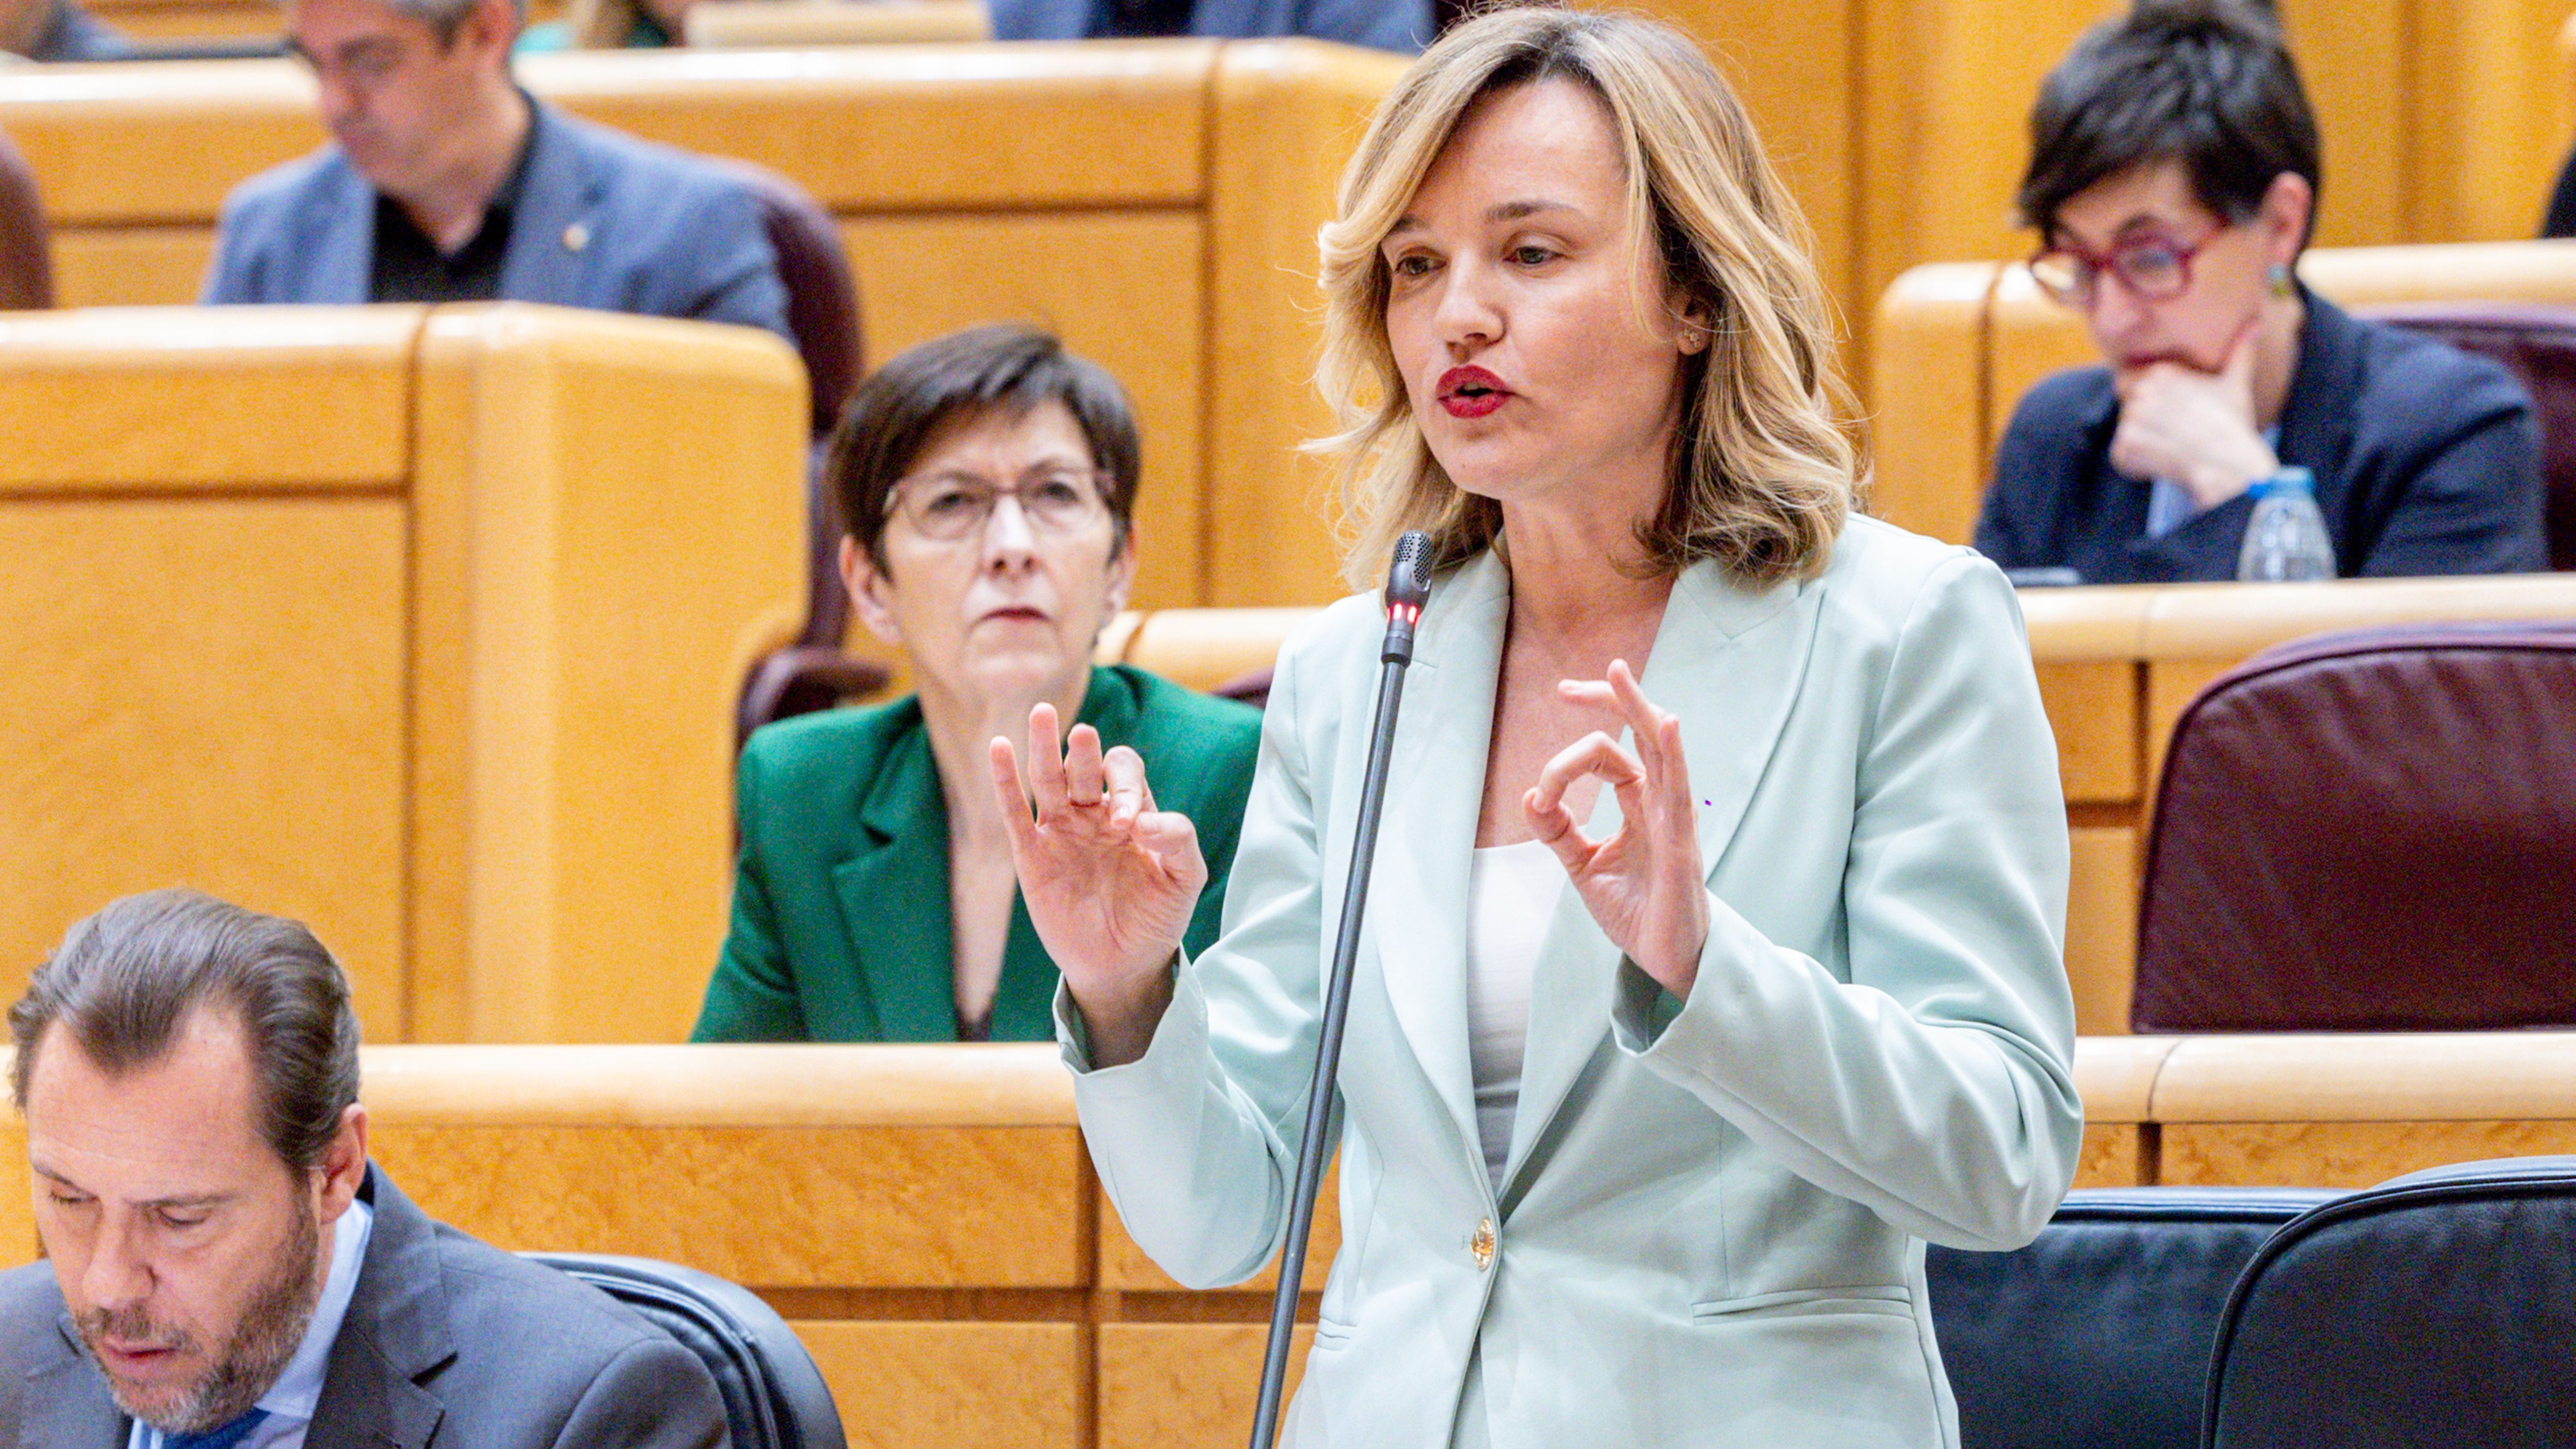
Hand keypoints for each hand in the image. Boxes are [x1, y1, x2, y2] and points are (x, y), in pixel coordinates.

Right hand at [989, 703, 1204, 1064]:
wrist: (1124, 965)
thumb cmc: (1157, 917)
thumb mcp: (1184, 878)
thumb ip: (1178, 839)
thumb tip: (1142, 821)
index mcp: (1131, 810)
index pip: (1124, 773)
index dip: (1124, 787)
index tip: (1129, 828)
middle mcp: (1093, 813)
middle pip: (1083, 766)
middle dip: (1083, 751)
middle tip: (1083, 736)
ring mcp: (1060, 831)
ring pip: (1047, 779)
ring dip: (1043, 747)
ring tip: (1041, 714)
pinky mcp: (1032, 855)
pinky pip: (1015, 812)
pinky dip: (1005, 780)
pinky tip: (1000, 747)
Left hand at [1522, 659, 1709, 995]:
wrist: (1664, 958)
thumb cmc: (1636, 910)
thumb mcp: (1583, 865)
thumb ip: (1558, 831)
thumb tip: (1530, 796)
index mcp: (1638, 801)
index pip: (1604, 754)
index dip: (1563, 764)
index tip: (1541, 799)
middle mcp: (1658, 800)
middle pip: (1638, 733)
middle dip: (1608, 700)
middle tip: (1566, 688)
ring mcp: (1673, 817)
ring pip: (1658, 748)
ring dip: (1637, 707)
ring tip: (1618, 672)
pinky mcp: (1681, 842)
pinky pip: (1677, 789)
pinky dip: (1671, 753)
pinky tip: (1665, 723)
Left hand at [2109, 323, 2277, 507]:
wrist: (2230, 465)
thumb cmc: (2233, 424)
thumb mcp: (2236, 382)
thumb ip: (2239, 351)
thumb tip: (2257, 323)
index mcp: (2161, 372)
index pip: (2132, 382)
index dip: (2152, 402)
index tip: (2173, 414)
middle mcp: (2142, 392)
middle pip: (2128, 407)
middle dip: (2146, 421)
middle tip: (2176, 432)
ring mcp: (2130, 421)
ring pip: (2125, 431)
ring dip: (2142, 442)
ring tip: (2173, 446)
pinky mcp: (2124, 449)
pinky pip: (2120, 455)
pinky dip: (2136, 462)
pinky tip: (2163, 461)